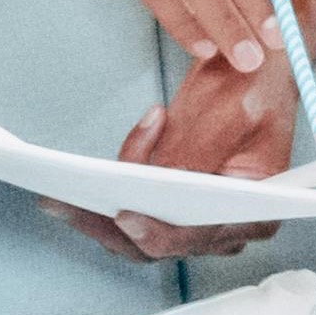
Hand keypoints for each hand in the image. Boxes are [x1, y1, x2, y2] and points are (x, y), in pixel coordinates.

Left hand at [46, 55, 291, 262]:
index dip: (163, 233)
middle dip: (113, 224)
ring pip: (136, 236)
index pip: (204, 235)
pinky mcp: (166, 204)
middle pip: (162, 243)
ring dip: (96, 217)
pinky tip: (71, 184)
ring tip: (60, 195)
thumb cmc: (254, 88)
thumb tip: (162, 179)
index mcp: (255, 214)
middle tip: (74, 202)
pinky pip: (127, 215)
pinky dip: (99, 201)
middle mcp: (223, 226)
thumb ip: (200, 150)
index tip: (127, 215)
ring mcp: (192, 219)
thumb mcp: (233, 111)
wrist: (248, 70)